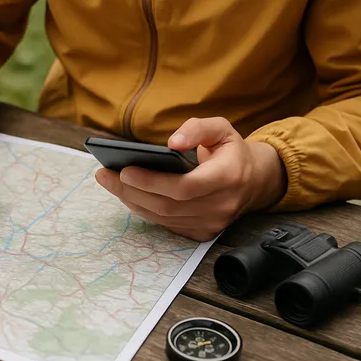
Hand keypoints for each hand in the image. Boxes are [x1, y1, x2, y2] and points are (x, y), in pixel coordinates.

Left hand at [95, 117, 286, 241]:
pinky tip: (127, 193)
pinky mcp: (203, 232)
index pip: (185, 187)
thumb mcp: (222, 129)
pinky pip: (167, 224)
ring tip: (109, 182)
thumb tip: (172, 141)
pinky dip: (144, 210)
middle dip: (131, 190)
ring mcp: (212, 223)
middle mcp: (222, 205)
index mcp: (228, 177)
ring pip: (163, 217)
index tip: (125, 169)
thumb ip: (198, 128)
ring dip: (132, 201)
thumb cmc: (231, 152)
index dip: (152, 181)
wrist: (255, 182)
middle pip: (168, 205)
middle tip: (105, 175)